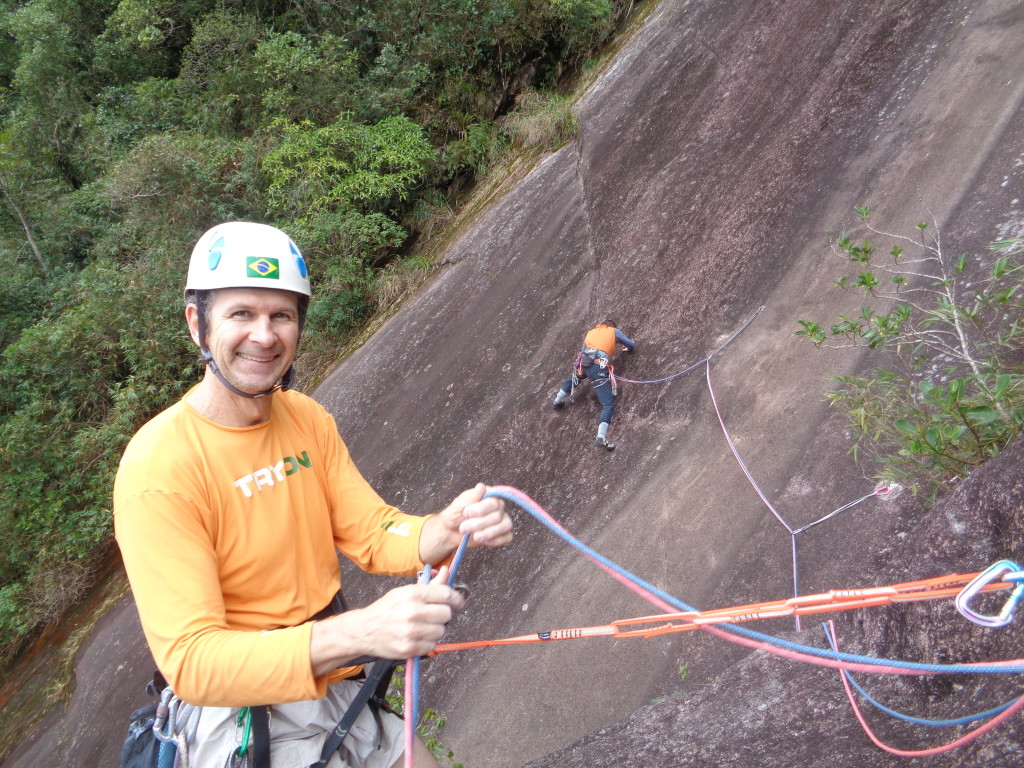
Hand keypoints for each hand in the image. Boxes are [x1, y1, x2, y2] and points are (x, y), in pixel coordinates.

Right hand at [310, 566, 463, 672]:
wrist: (364, 630)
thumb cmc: (386, 609)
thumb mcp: (405, 592)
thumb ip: (429, 585)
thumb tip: (446, 572)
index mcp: (412, 594)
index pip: (445, 594)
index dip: (456, 598)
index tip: (458, 602)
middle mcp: (412, 612)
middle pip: (446, 614)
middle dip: (443, 614)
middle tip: (434, 615)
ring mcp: (411, 632)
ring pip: (441, 630)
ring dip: (436, 629)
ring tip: (423, 626)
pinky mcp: (409, 648)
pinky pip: (432, 645)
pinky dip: (427, 642)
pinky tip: (417, 637)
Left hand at [422, 484, 512, 562]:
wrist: (451, 531)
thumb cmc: (455, 514)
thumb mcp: (459, 504)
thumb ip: (471, 496)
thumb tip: (481, 487)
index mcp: (489, 496)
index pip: (493, 502)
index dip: (480, 509)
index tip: (466, 513)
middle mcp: (498, 507)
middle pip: (497, 516)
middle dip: (479, 524)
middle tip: (464, 528)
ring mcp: (502, 520)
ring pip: (505, 526)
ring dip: (488, 533)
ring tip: (474, 536)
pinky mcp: (503, 534)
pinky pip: (508, 537)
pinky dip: (496, 540)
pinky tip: (484, 541)